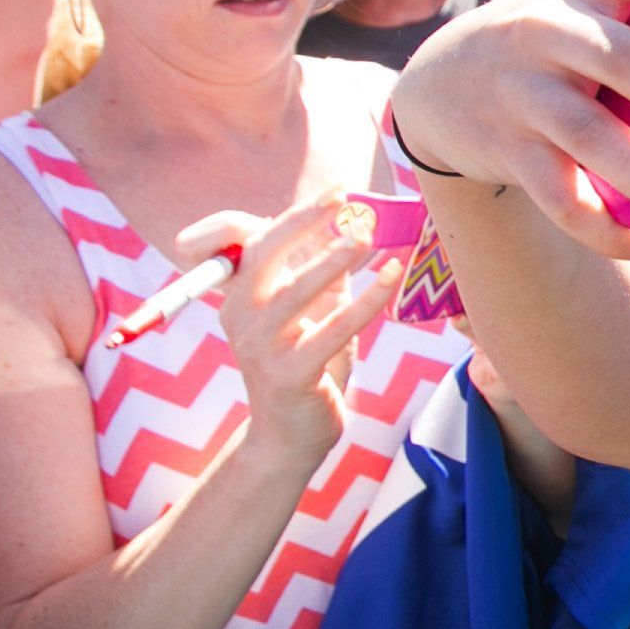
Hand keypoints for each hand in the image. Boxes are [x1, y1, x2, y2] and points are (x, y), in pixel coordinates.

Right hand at [175, 192, 403, 478]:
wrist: (289, 436)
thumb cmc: (304, 365)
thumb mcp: (310, 312)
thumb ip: (320, 273)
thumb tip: (351, 222)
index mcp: (238, 296)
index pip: (250, 240)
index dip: (293, 214)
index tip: (335, 191)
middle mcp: (240, 317)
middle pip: (262, 254)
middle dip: (302, 221)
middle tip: (343, 199)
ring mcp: (260, 347)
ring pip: (294, 292)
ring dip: (331, 260)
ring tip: (364, 236)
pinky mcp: (290, 375)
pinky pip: (331, 331)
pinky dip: (365, 303)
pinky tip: (391, 279)